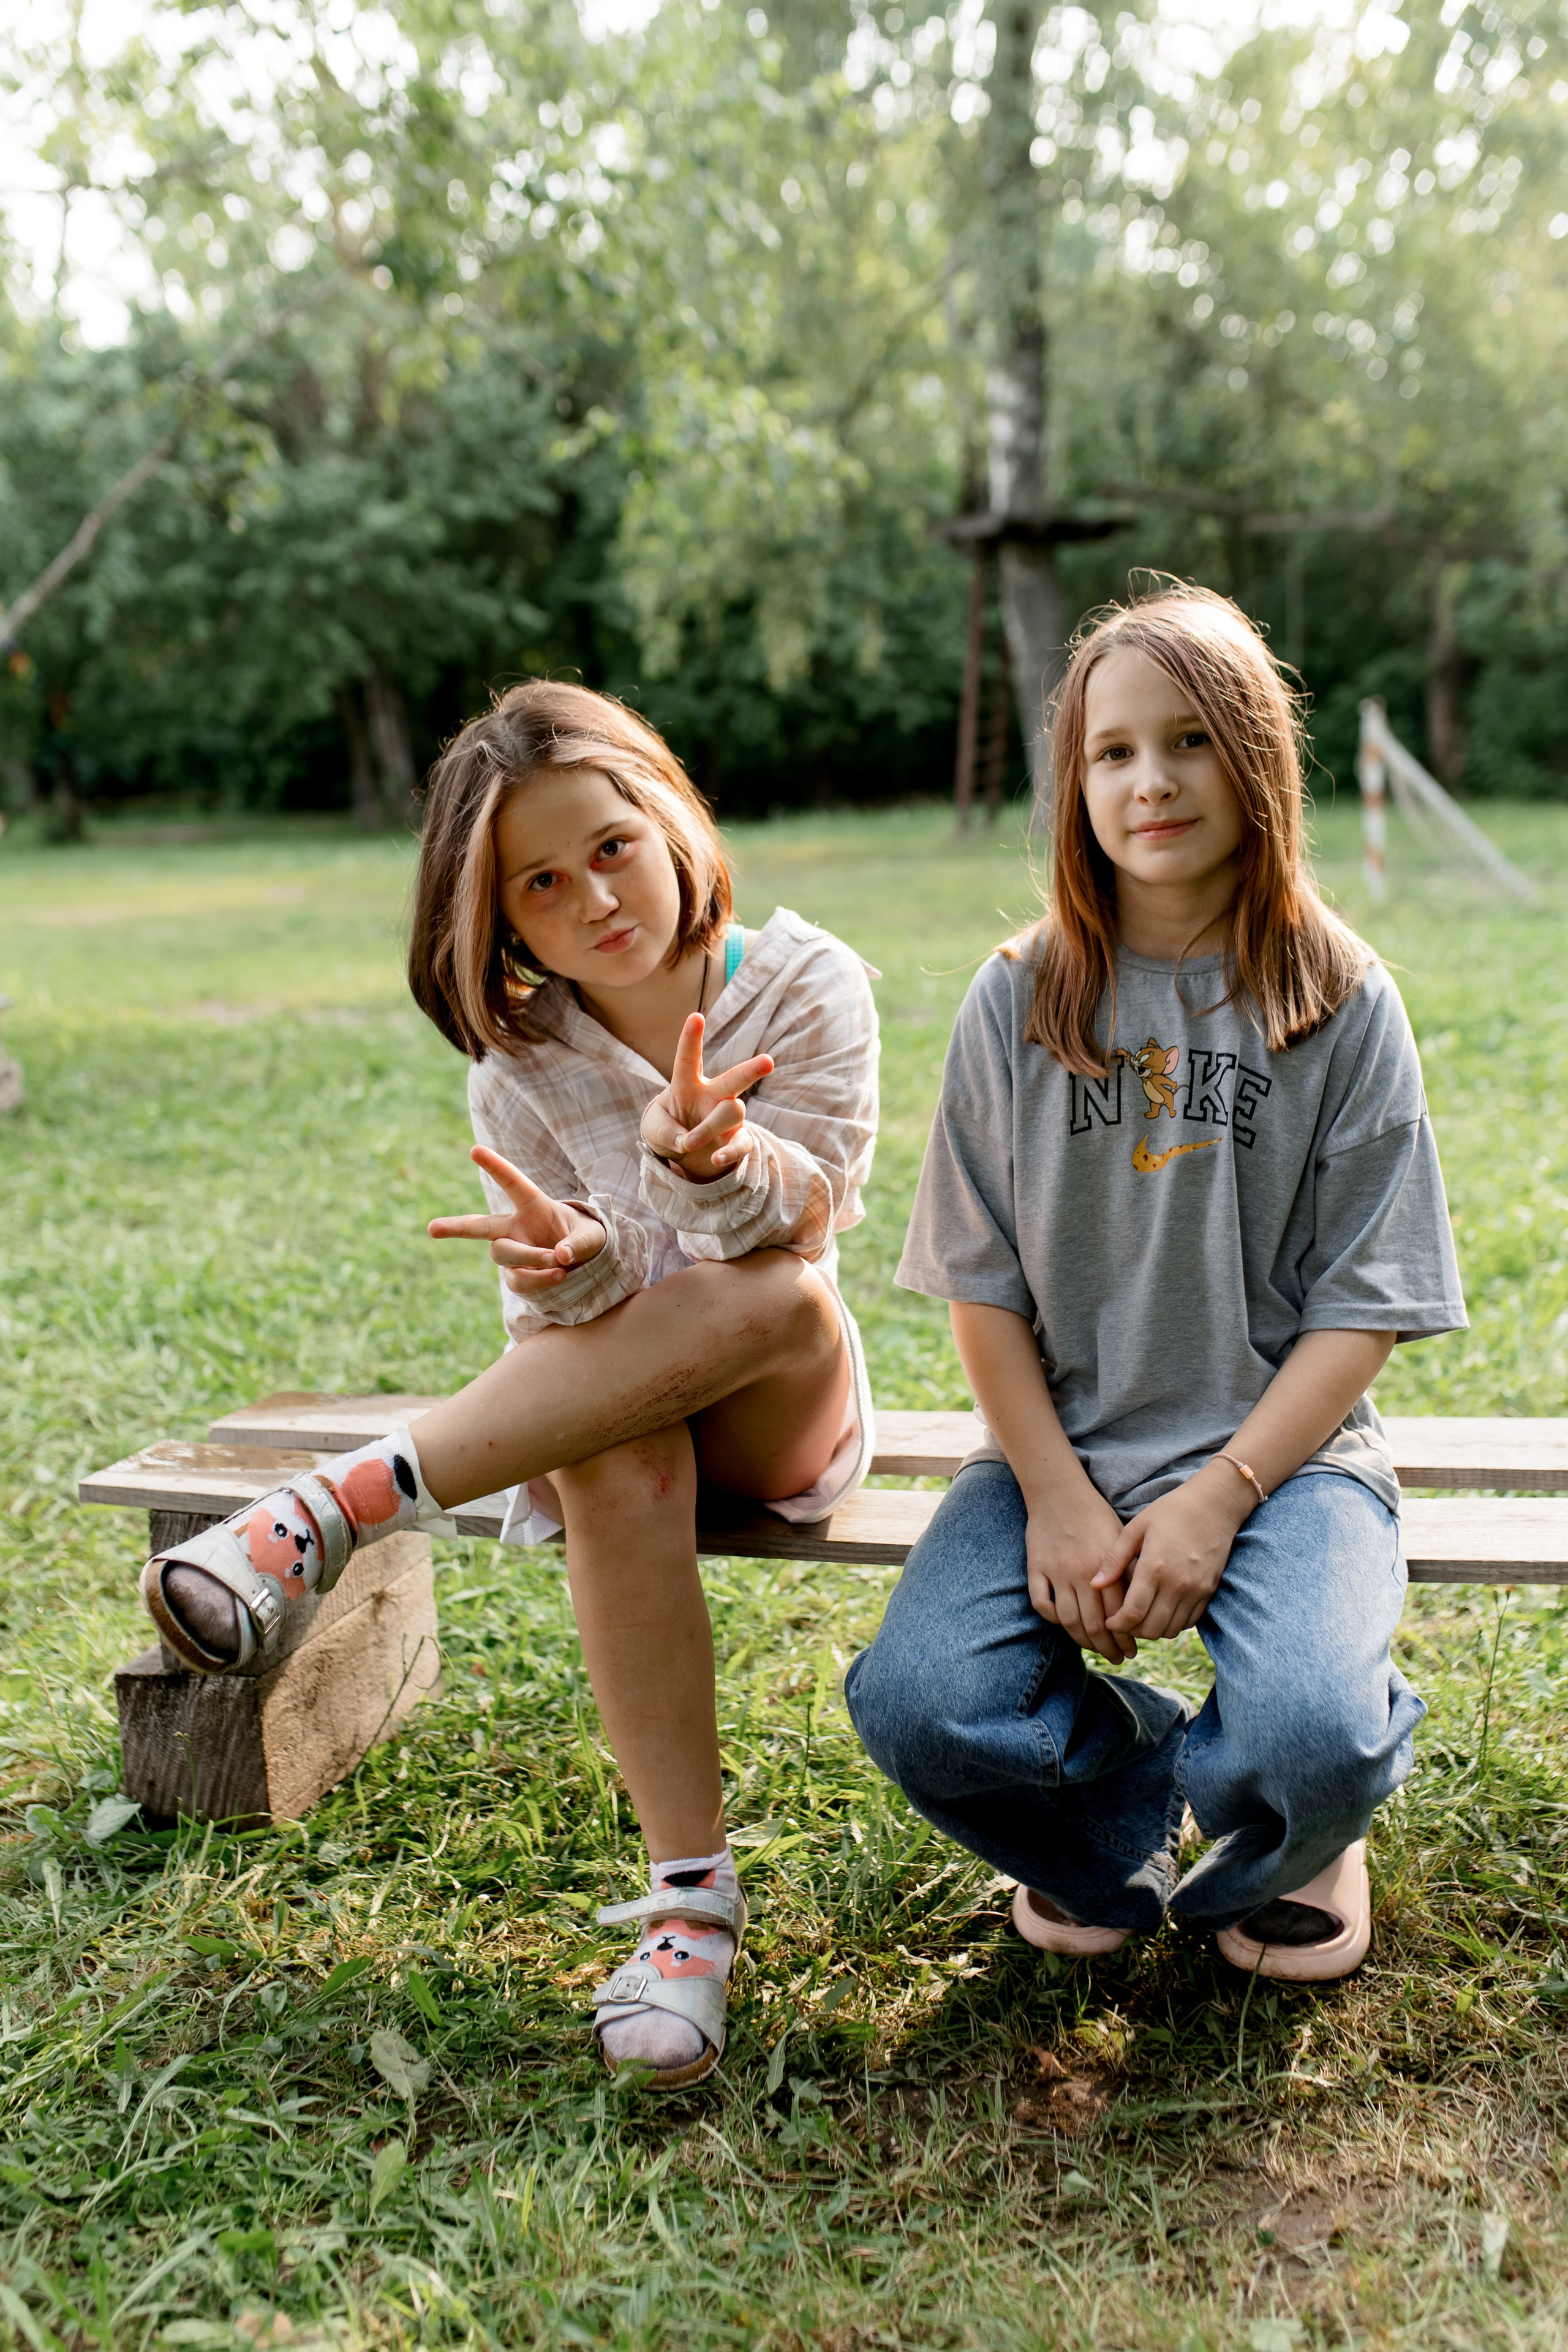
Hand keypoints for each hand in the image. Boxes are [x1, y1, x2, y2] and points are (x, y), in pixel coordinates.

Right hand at [427, 1144, 605, 1295]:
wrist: (586, 1266)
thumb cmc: (585, 1239)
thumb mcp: (593, 1236)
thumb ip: (580, 1243)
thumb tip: (561, 1256)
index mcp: (533, 1205)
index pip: (512, 1183)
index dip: (495, 1166)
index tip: (475, 1150)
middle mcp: (516, 1227)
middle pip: (480, 1225)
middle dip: (455, 1226)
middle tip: (431, 1229)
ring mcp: (513, 1252)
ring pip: (503, 1254)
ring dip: (530, 1258)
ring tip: (559, 1263)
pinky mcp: (516, 1275)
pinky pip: (517, 1279)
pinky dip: (538, 1280)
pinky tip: (559, 1277)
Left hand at [639, 1012, 773, 1183]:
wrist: (681, 1151)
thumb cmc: (667, 1128)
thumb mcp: (655, 1128)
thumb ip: (667, 1132)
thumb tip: (687, 1142)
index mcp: (688, 1084)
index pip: (689, 1059)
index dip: (691, 1039)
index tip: (696, 1016)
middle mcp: (714, 1095)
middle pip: (735, 1078)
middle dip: (751, 1069)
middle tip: (768, 1062)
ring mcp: (728, 1116)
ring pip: (731, 1113)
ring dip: (708, 1129)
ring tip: (689, 1142)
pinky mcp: (737, 1139)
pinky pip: (741, 1144)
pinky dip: (728, 1152)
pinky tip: (715, 1159)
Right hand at [1025, 1485, 1139, 1664]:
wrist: (1059, 1490)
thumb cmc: (1096, 1514)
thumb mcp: (1121, 1537)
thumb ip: (1129, 1570)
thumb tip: (1144, 1602)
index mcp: (1105, 1567)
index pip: (1117, 1615)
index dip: (1125, 1638)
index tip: (1131, 1649)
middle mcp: (1080, 1573)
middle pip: (1093, 1625)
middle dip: (1107, 1647)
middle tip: (1116, 1657)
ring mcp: (1056, 1572)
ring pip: (1068, 1620)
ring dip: (1082, 1641)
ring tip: (1094, 1649)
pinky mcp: (1035, 1567)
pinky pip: (1041, 1603)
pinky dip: (1051, 1617)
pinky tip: (1063, 1623)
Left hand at [1093, 1462, 1249, 1641]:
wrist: (1214, 1506)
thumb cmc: (1170, 1512)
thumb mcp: (1137, 1528)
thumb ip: (1114, 1559)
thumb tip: (1094, 1584)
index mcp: (1154, 1567)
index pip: (1133, 1614)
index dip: (1117, 1624)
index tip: (1108, 1621)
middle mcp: (1177, 1584)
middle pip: (1151, 1629)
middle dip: (1131, 1630)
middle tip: (1121, 1620)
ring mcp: (1196, 1591)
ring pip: (1170, 1630)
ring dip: (1152, 1629)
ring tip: (1140, 1615)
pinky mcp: (1208, 1592)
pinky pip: (1188, 1623)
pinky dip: (1172, 1623)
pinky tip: (1161, 1609)